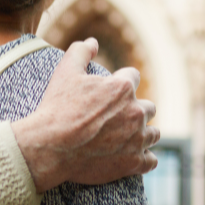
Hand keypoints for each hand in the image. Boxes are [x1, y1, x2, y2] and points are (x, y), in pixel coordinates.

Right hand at [12, 38, 159, 192]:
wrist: (50, 146)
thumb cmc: (57, 108)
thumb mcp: (65, 71)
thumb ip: (81, 51)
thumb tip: (92, 42)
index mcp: (123, 88)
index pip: (134, 77)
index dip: (123, 81)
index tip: (114, 90)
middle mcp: (135, 112)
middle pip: (149, 107)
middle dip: (137, 109)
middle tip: (121, 117)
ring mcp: (137, 139)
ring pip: (154, 134)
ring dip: (144, 133)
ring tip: (131, 137)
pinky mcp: (133, 163)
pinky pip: (151, 161)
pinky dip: (145, 159)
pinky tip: (137, 158)